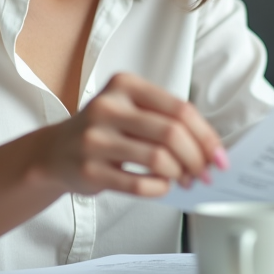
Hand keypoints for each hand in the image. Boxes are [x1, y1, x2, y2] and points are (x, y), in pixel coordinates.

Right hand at [37, 72, 226, 197]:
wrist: (55, 152)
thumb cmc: (104, 130)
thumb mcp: (130, 109)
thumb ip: (165, 120)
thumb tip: (209, 148)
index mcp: (125, 85)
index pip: (180, 109)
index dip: (206, 135)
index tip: (219, 155)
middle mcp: (107, 107)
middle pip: (172, 133)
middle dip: (197, 158)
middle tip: (204, 172)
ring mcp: (95, 139)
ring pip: (158, 159)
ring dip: (180, 174)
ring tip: (184, 179)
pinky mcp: (89, 170)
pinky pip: (137, 184)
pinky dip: (158, 188)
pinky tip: (162, 186)